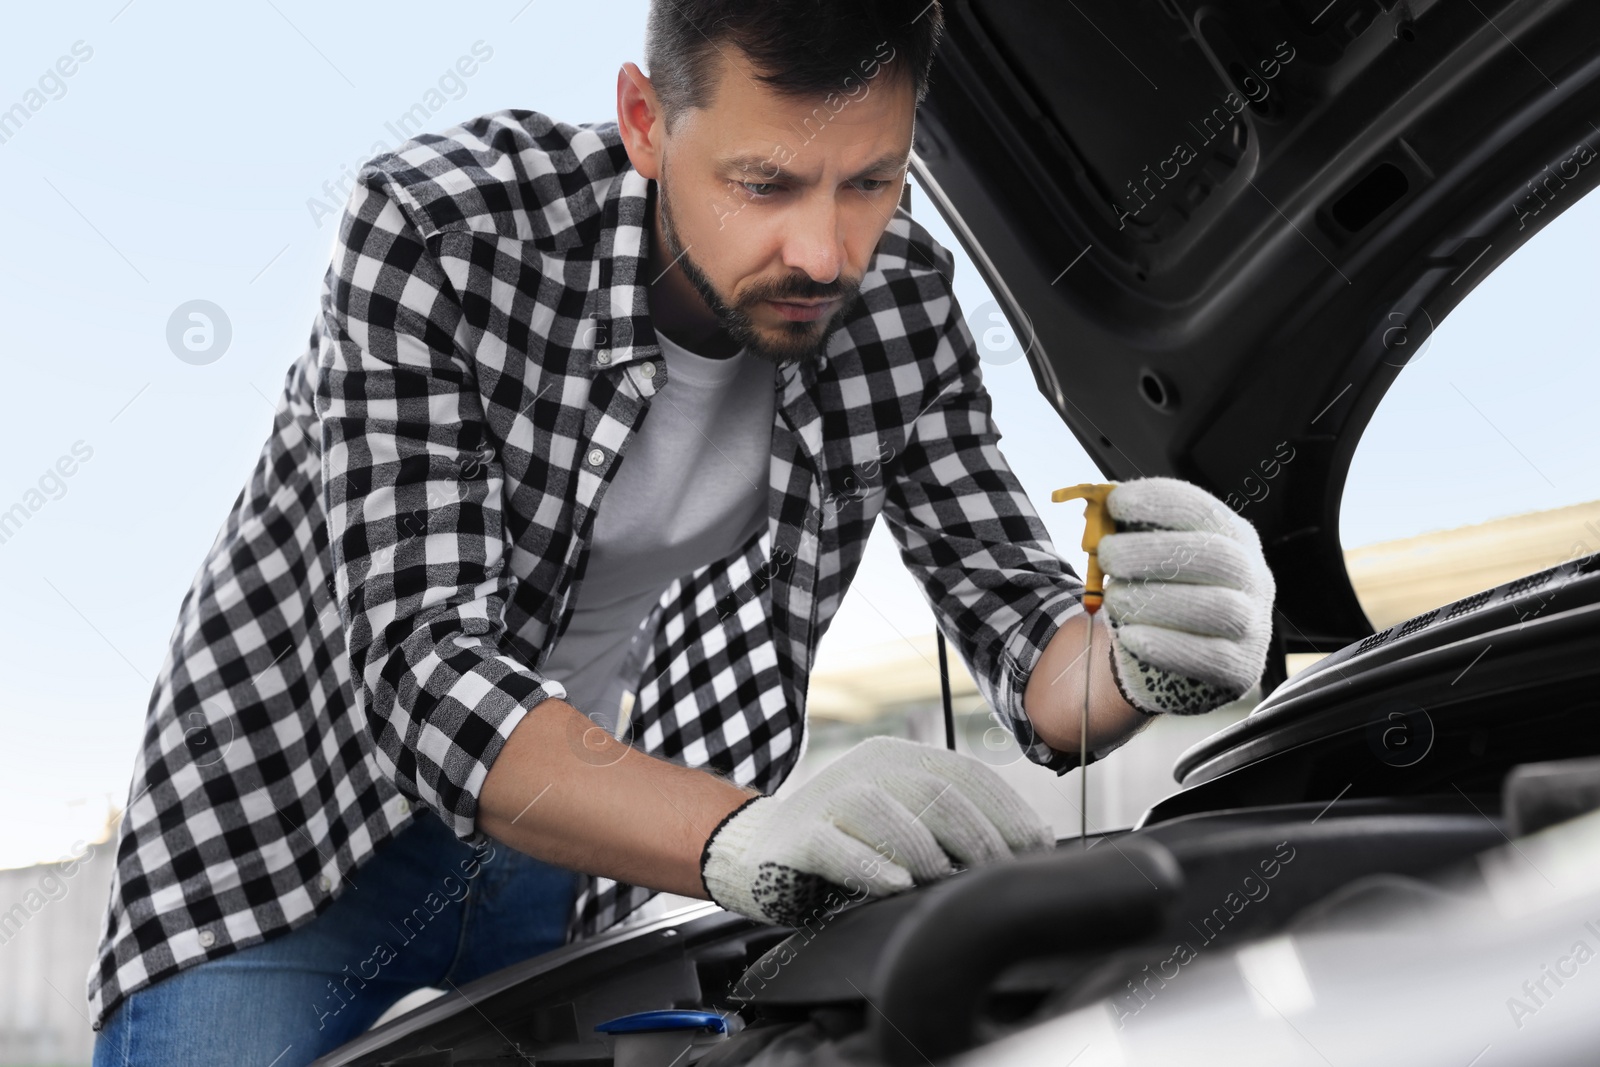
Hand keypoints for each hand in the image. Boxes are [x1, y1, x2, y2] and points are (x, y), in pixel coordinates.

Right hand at [700, 736, 1052, 925]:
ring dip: (924, 849)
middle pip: (936, 792)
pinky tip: (894, 884)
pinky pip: (837, 847)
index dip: (1006, 809)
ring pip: (888, 813)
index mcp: (898, 758)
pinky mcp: (798, 835)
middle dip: (978, 835)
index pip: (966, 774)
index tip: (1034, 846)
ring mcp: (830, 798)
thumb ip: (952, 822)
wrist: (759, 851)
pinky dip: (869, 865)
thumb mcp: (904, 821)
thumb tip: (1029, 840)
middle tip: (995, 872)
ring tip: (941, 877)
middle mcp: (866, 769)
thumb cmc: (846, 843)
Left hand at [1098, 477, 1275, 714]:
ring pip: (1218, 607)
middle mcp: (1254, 577)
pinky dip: (1165, 646)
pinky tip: (1131, 637)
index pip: (1205, 510)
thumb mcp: (1149, 557)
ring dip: (1155, 600)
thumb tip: (1096, 510)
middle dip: (1153, 552)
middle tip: (1108, 555)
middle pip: (1217, 556)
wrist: (1169, 655)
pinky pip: (1209, 658)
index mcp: (1233, 538)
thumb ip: (1130, 532)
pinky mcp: (1240, 668)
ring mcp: (1253, 625)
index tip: (1116, 503)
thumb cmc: (1158, 592)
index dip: (1160, 502)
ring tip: (1114, 600)